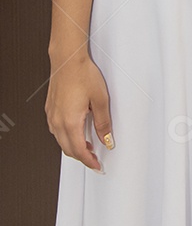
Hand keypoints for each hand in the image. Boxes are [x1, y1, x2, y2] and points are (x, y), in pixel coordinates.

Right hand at [46, 54, 113, 170]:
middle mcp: (57, 121)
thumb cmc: (82, 74)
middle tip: (94, 157)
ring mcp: (52, 115)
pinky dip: (66, 136)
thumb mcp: (100, 99)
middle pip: (68, 149)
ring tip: (87, 145)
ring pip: (61, 141)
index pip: (79, 151)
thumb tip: (106, 139)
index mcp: (70, 122)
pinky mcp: (50, 109)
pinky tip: (74, 131)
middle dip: (81, 156)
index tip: (96, 165)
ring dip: (73, 146)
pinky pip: (56, 130)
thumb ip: (103, 123)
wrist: (68, 59)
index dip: (89, 161)